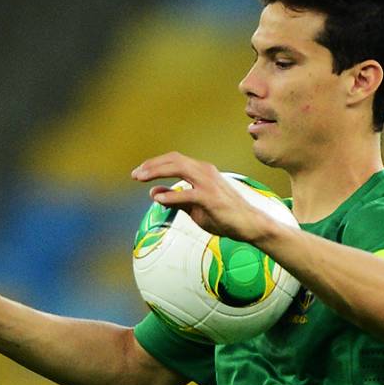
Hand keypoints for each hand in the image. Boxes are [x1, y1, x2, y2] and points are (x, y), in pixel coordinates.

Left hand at [131, 152, 270, 242]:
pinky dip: (172, 195)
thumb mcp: (194, 206)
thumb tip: (153, 193)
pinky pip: (188, 194)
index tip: (138, 173)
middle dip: (152, 165)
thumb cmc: (223, 215)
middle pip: (174, 160)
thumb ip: (175, 198)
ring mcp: (209, 183)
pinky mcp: (211, 198)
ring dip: (157, 172)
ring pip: (179, 168)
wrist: (248, 224)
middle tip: (135, 174)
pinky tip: (159, 199)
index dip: (154, 164)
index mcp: (202, 171)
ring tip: (141, 179)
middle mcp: (205, 171)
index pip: (174, 160)